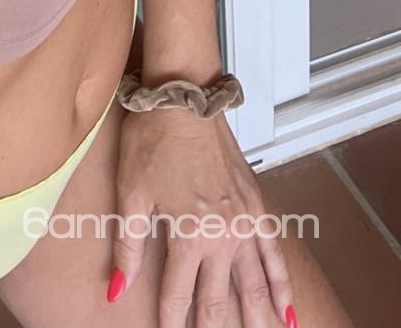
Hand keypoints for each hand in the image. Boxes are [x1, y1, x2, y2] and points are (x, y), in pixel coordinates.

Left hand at [107, 108, 295, 326]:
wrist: (185, 98)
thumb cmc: (152, 138)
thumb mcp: (131, 192)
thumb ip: (127, 246)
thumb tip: (116, 289)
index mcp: (188, 234)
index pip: (178, 294)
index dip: (170, 319)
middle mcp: (222, 235)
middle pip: (218, 299)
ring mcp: (245, 224)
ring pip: (253, 286)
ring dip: (255, 318)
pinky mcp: (257, 208)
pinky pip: (275, 256)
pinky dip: (282, 287)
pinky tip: (287, 312)